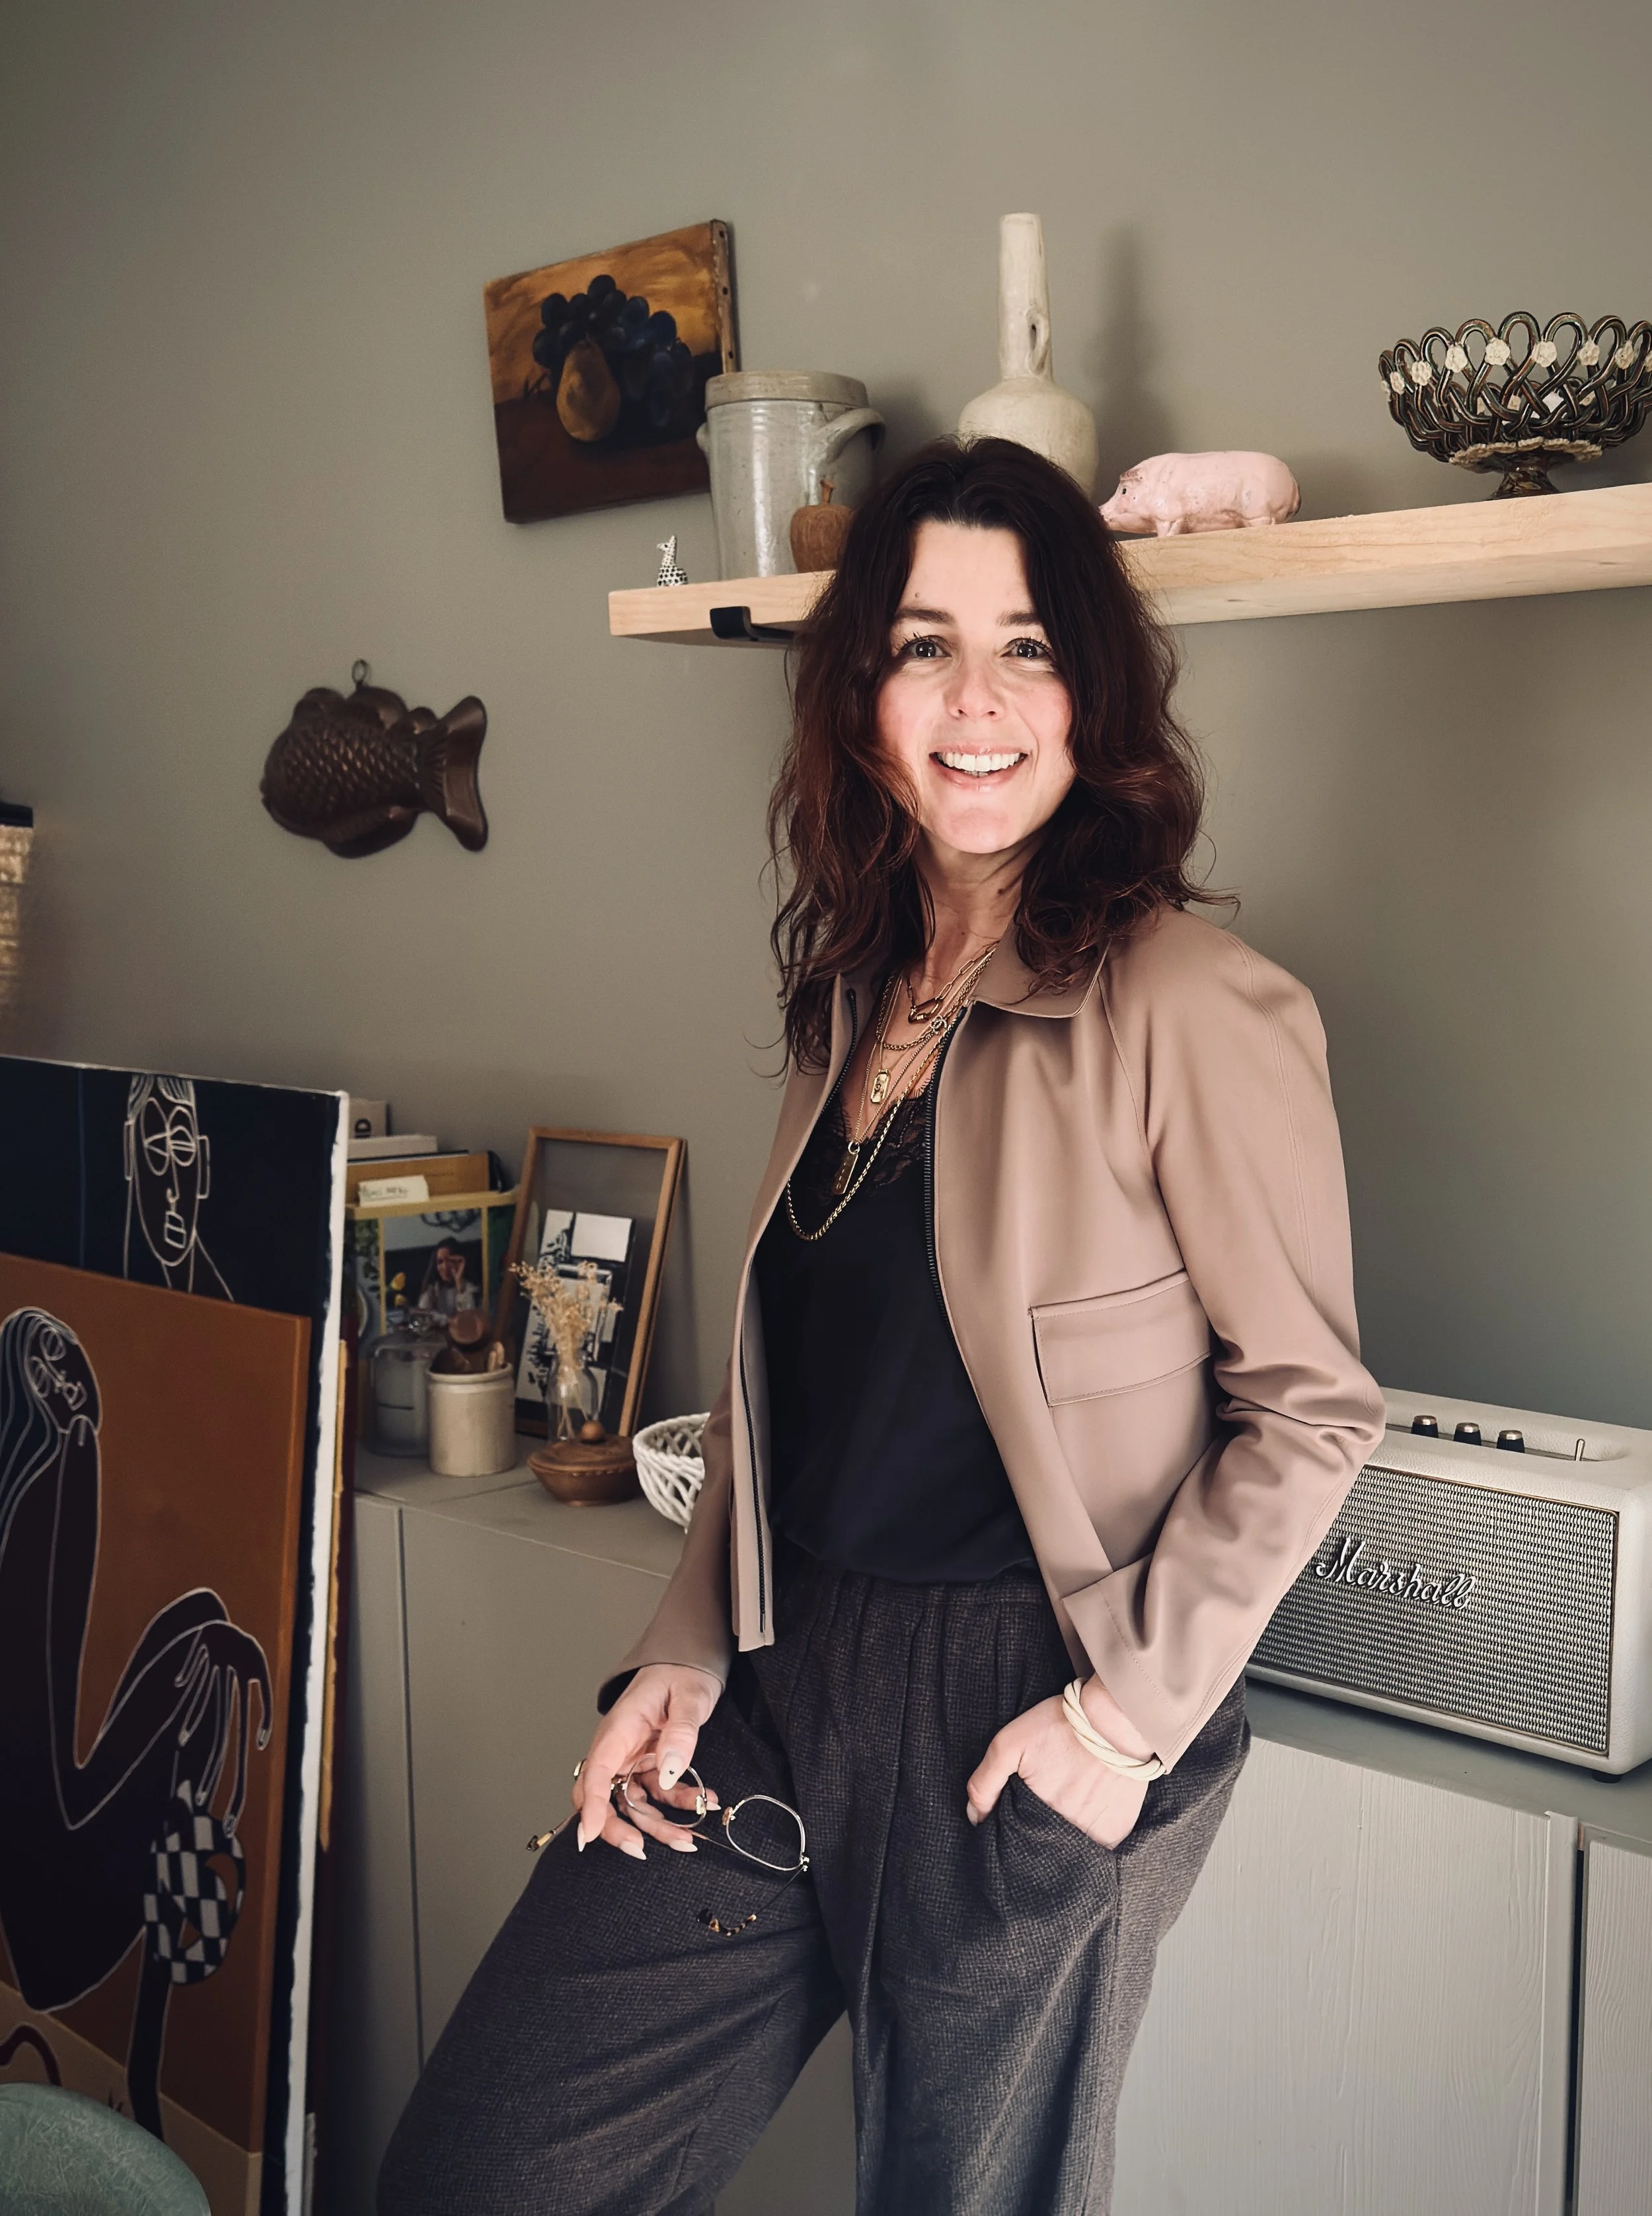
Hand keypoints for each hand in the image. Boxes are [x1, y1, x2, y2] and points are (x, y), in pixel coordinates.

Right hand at [571, 1664, 721, 1859]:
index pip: (596, 1772)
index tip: (590, 1836)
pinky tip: (702, 1804)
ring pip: (631, 1804)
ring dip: (655, 1826)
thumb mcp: (688, 1697)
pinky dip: (675, 1805)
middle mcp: (618, 1748)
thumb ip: (680, 1732)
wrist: (688, 1663)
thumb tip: (669, 1771)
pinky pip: (655, 1795)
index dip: (590, 1806)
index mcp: (619, 1729)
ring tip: (688, 1839)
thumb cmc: (681, 1673)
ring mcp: (631, 1759)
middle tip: (640, 1850)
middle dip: (616, 1828)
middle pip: (602, 1797)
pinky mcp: (647, 1765)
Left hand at [965, 1679, 1154, 1848]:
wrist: (1115, 1717)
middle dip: (1038, 1835)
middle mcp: (1067, 1833)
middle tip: (1042, 1807)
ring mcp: (1096, 1835)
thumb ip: (985, 1782)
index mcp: (1038, 1816)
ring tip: (1064, 1809)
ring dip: (1064, 1838)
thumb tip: (975, 1817)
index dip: (1014, 1830)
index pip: (1018, 1841)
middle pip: (1045, 1846)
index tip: (1016, 1815)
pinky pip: (1098, 1846)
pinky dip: (1090, 1835)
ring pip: (1071, 1850)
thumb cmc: (1060, 1726)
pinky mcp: (1117, 1831)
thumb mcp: (1010, 1742)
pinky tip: (1086, 1812)